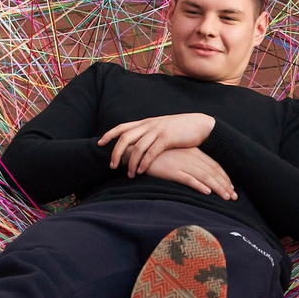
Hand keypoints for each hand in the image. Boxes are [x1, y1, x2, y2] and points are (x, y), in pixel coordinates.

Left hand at [100, 110, 218, 175]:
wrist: (199, 125)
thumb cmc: (179, 130)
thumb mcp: (160, 129)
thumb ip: (147, 134)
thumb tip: (134, 143)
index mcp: (145, 122)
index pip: (122, 127)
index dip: (109, 134)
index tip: (99, 144)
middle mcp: (148, 125)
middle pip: (125, 137)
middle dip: (116, 152)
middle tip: (112, 166)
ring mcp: (157, 130)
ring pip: (137, 147)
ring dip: (131, 162)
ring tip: (129, 174)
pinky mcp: (168, 138)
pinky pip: (152, 151)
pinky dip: (145, 162)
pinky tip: (142, 171)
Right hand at [142, 146, 237, 201]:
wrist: (137, 150)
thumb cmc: (157, 154)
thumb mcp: (176, 154)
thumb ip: (188, 161)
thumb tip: (200, 173)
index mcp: (192, 151)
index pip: (214, 165)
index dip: (224, 177)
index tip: (231, 187)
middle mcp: (190, 156)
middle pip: (213, 172)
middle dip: (225, 185)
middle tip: (234, 196)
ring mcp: (181, 163)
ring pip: (205, 176)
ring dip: (217, 188)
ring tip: (226, 197)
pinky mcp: (171, 170)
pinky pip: (188, 179)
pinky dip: (199, 185)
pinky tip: (207, 192)